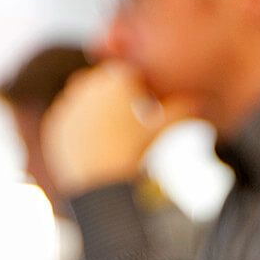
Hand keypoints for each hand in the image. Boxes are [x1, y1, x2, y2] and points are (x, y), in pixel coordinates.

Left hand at [43, 62, 195, 195]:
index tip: (144, 111)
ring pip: (87, 102)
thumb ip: (184, 110)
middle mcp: (89, 84)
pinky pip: (71, 121)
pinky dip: (82, 130)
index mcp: (116, 78)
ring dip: (98, 114)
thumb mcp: (165, 128)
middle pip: (107, 87)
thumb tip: (203, 102)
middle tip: (129, 125)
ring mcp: (69, 103)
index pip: (130, 76)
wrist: (99, 183)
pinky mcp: (56, 124)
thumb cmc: (135, 151)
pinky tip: (95, 148)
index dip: (139, 93)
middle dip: (116, 101)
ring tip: (113, 138)